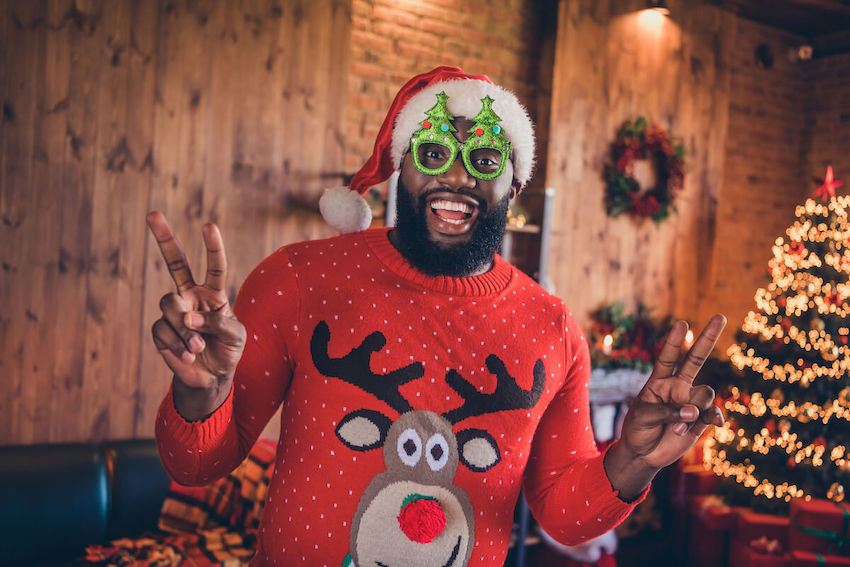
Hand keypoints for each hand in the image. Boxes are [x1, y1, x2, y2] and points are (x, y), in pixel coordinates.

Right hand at [147, 212, 245, 414]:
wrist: (212, 376)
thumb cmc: (228, 350)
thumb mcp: (236, 336)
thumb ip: (218, 324)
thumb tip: (188, 318)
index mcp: (213, 292)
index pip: (214, 265)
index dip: (212, 247)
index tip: (209, 226)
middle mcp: (191, 295)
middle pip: (175, 263)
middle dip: (164, 238)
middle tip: (153, 214)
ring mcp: (174, 312)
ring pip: (169, 306)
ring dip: (186, 331)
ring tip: (198, 348)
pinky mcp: (161, 330)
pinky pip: (163, 330)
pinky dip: (178, 346)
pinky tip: (188, 356)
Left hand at [604, 314, 725, 498]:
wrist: (644, 454)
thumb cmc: (637, 430)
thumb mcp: (643, 417)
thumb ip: (667, 411)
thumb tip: (694, 412)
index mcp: (660, 381)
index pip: (668, 357)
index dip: (675, 342)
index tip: (683, 324)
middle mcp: (678, 387)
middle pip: (697, 359)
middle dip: (708, 338)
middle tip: (720, 316)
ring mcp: (691, 402)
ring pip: (705, 394)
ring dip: (694, 411)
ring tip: (677, 428)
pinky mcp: (701, 420)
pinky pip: (714, 413)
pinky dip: (714, 418)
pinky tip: (717, 425)